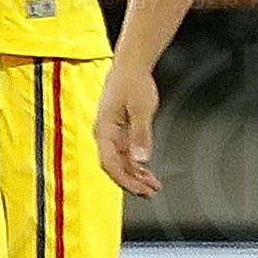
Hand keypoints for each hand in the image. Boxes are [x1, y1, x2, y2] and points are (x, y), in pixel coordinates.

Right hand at [94, 57, 162, 197]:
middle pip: (115, 166)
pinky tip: (148, 171)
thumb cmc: (131, 81)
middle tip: (149, 192)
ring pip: (122, 161)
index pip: (110, 163)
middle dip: (132, 182)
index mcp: (104, 130)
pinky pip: (127, 153)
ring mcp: (113, 133)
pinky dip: (138, 164)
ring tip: (152, 186)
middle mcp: (106, 134)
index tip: (140, 190)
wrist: (131, 65)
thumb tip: (141, 158)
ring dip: (136, 175)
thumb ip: (141, 135)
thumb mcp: (141, 109)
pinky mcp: (120, 130)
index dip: (125, 180)